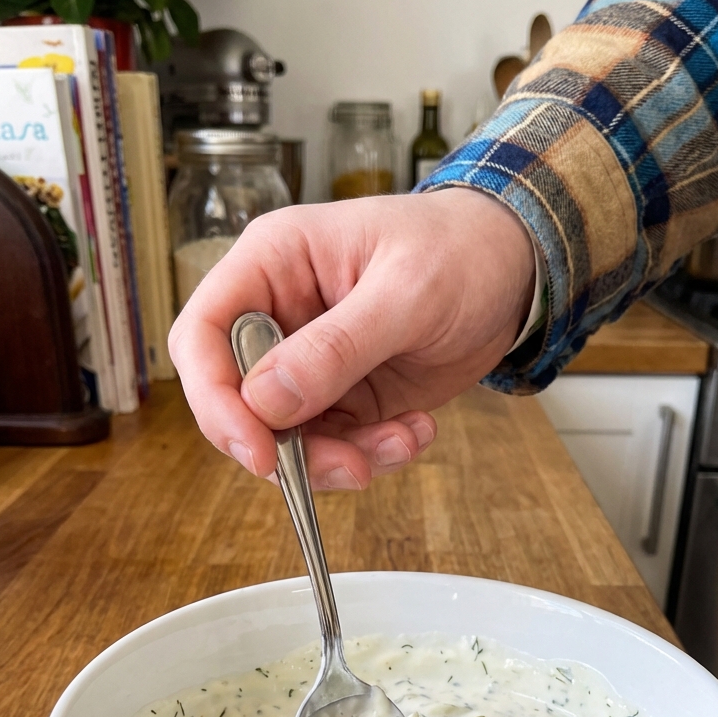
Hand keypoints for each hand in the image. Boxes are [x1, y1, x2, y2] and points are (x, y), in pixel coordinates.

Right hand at [168, 188, 534, 488]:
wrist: (515, 269)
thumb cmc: (460, 250)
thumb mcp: (406, 292)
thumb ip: (337, 347)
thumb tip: (266, 401)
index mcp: (272, 265)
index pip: (202, 337)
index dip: (214, 400)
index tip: (258, 451)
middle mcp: (279, 317)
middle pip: (237, 402)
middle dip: (287, 447)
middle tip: (349, 466)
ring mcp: (309, 363)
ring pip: (286, 438)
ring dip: (340, 459)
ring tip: (404, 440)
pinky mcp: (344, 397)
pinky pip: (334, 446)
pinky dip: (373, 454)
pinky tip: (418, 431)